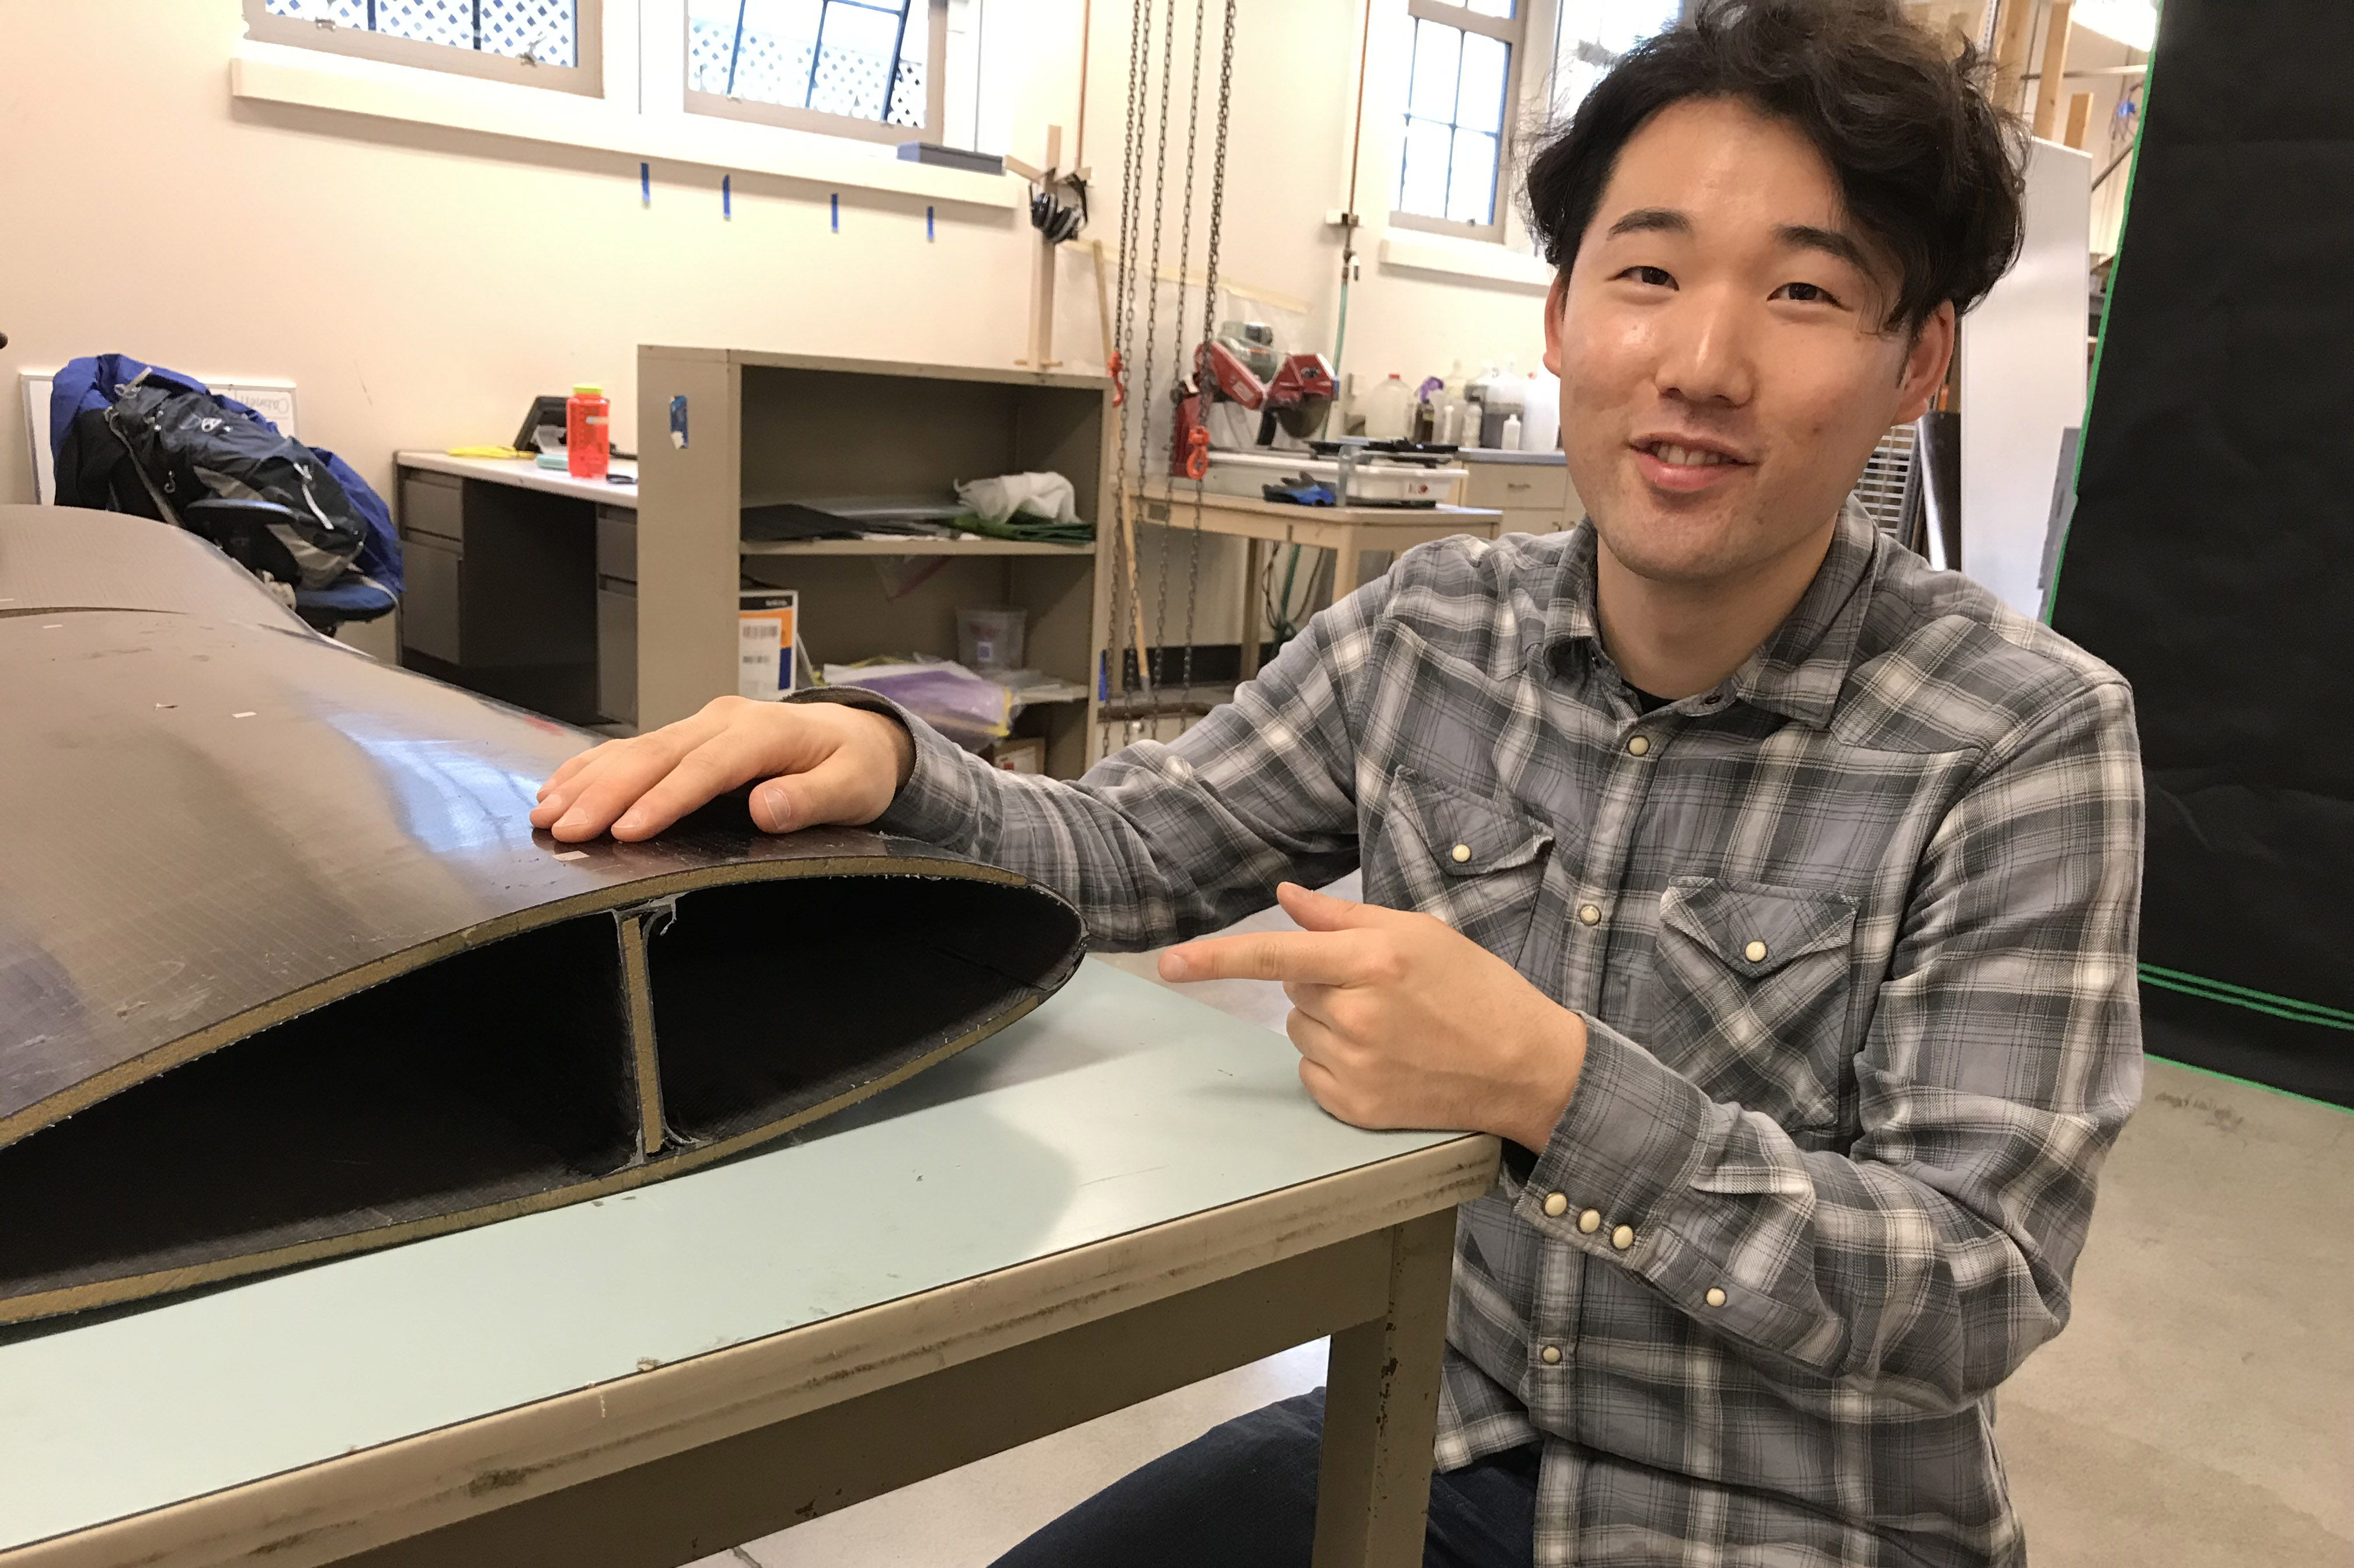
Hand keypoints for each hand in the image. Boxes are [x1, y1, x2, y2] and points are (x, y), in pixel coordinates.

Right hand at [530, 696, 916, 842]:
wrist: (855, 737)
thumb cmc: (853, 766)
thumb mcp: (852, 788)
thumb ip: (812, 798)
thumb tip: (766, 807)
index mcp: (765, 732)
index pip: (708, 768)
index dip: (665, 800)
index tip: (627, 831)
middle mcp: (724, 721)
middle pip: (657, 756)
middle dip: (606, 793)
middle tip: (565, 828)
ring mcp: (701, 724)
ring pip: (636, 750)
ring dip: (587, 781)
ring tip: (546, 813)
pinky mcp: (687, 735)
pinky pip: (633, 748)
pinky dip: (592, 767)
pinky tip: (559, 787)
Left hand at [1159, 883, 1586, 1147]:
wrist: (1525, 1067)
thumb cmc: (1476, 989)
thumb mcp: (1419, 933)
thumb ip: (1344, 918)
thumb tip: (1286, 898)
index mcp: (1371, 962)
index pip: (1275, 954)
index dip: (1216, 958)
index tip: (1169, 964)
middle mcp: (1356, 1014)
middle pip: (1291, 988)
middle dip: (1322, 982)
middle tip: (1382, 990)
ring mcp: (1355, 1066)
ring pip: (1301, 1030)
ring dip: (1329, 1023)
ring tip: (1389, 1027)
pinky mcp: (1356, 1107)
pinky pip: (1312, 1073)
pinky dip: (1337, 1063)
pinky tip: (1385, 1059)